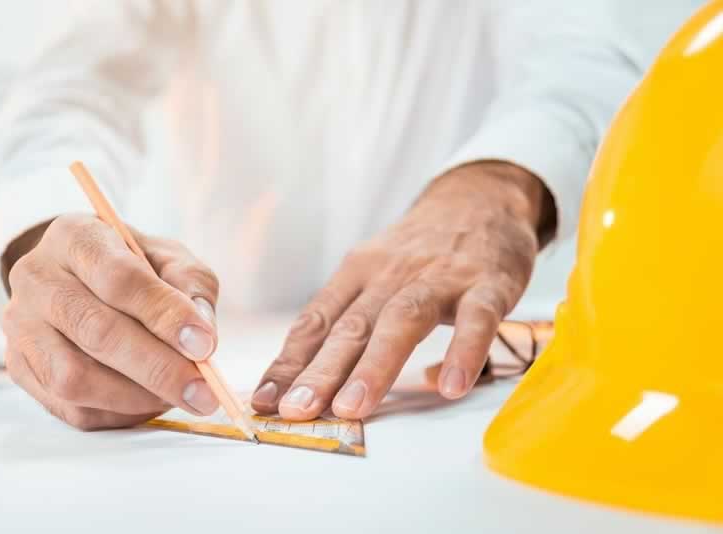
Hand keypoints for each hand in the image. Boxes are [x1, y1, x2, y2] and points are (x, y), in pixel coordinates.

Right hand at [2, 214, 219, 429]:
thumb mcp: (170, 258)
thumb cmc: (135, 266)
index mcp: (75, 237)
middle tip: (204, 391)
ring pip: (75, 377)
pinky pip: (70, 407)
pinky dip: (119, 412)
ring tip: (179, 396)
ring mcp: (21, 326)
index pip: (118, 277)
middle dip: (159, 368)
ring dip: (136, 396)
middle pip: (97, 331)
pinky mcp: (20, 368)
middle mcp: (36, 278)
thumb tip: (201, 336)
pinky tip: (149, 401)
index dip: (164, 314)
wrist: (81, 278)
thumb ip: (191, 286)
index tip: (205, 344)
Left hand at [252, 161, 554, 419]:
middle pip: (352, 326)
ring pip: (402, 321)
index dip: (288, 363)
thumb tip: (320, 379)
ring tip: (353, 408)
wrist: (480, 196)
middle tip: (297, 411)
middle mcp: (392, 274)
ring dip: (375, 366)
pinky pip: (476, 319)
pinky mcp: (488, 284)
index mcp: (358, 272)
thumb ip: (352, 320)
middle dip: (321, 372)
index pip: (316, 321)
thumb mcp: (375, 270)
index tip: (264, 400)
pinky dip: (464, 351)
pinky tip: (449, 386)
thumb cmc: (420, 248)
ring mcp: (440, 278)